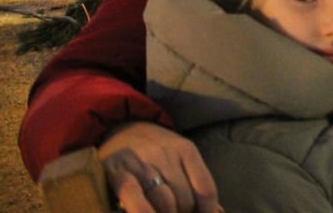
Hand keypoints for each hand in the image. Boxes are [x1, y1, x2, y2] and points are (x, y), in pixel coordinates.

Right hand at [99, 121, 220, 212]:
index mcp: (185, 149)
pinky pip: (133, 195)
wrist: (118, 128)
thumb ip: (196, 183)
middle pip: (185, 198)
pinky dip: (143, 211)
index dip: (208, 210)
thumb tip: (217, 211)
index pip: (205, 188)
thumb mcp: (179, 158)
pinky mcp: (116, 171)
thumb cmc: (154, 152)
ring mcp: (140, 162)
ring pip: (164, 201)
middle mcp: (164, 153)